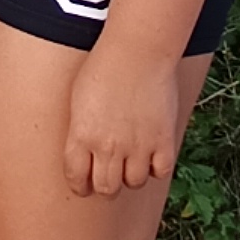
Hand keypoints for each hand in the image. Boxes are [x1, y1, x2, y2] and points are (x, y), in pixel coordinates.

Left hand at [62, 36, 185, 195]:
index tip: (83, 184)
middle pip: (105, 188)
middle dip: (104, 185)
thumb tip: (85, 152)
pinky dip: (156, 168)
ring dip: (131, 175)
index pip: (76, 178)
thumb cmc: (104, 68)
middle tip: (108, 176)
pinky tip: (151, 155)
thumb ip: (80, 131)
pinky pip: (160, 172)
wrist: (137, 52)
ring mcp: (138, 145)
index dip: (79, 185)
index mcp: (81, 136)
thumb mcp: (78, 101)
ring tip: (131, 162)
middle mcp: (108, 146)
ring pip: (133, 182)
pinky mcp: (163, 140)